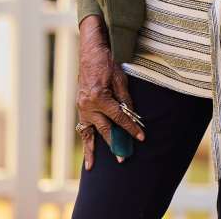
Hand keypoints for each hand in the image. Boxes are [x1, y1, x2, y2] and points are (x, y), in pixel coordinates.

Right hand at [76, 15, 144, 168]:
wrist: (90, 55)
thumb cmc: (108, 64)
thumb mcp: (121, 79)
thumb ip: (126, 99)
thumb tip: (132, 115)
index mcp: (101, 98)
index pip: (119, 118)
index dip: (131, 128)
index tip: (140, 137)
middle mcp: (89, 106)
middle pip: (104, 129)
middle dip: (115, 144)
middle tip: (122, 158)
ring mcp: (81, 108)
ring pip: (89, 133)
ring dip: (94, 149)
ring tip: (94, 166)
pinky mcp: (79, 108)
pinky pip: (82, 128)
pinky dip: (86, 140)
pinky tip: (87, 152)